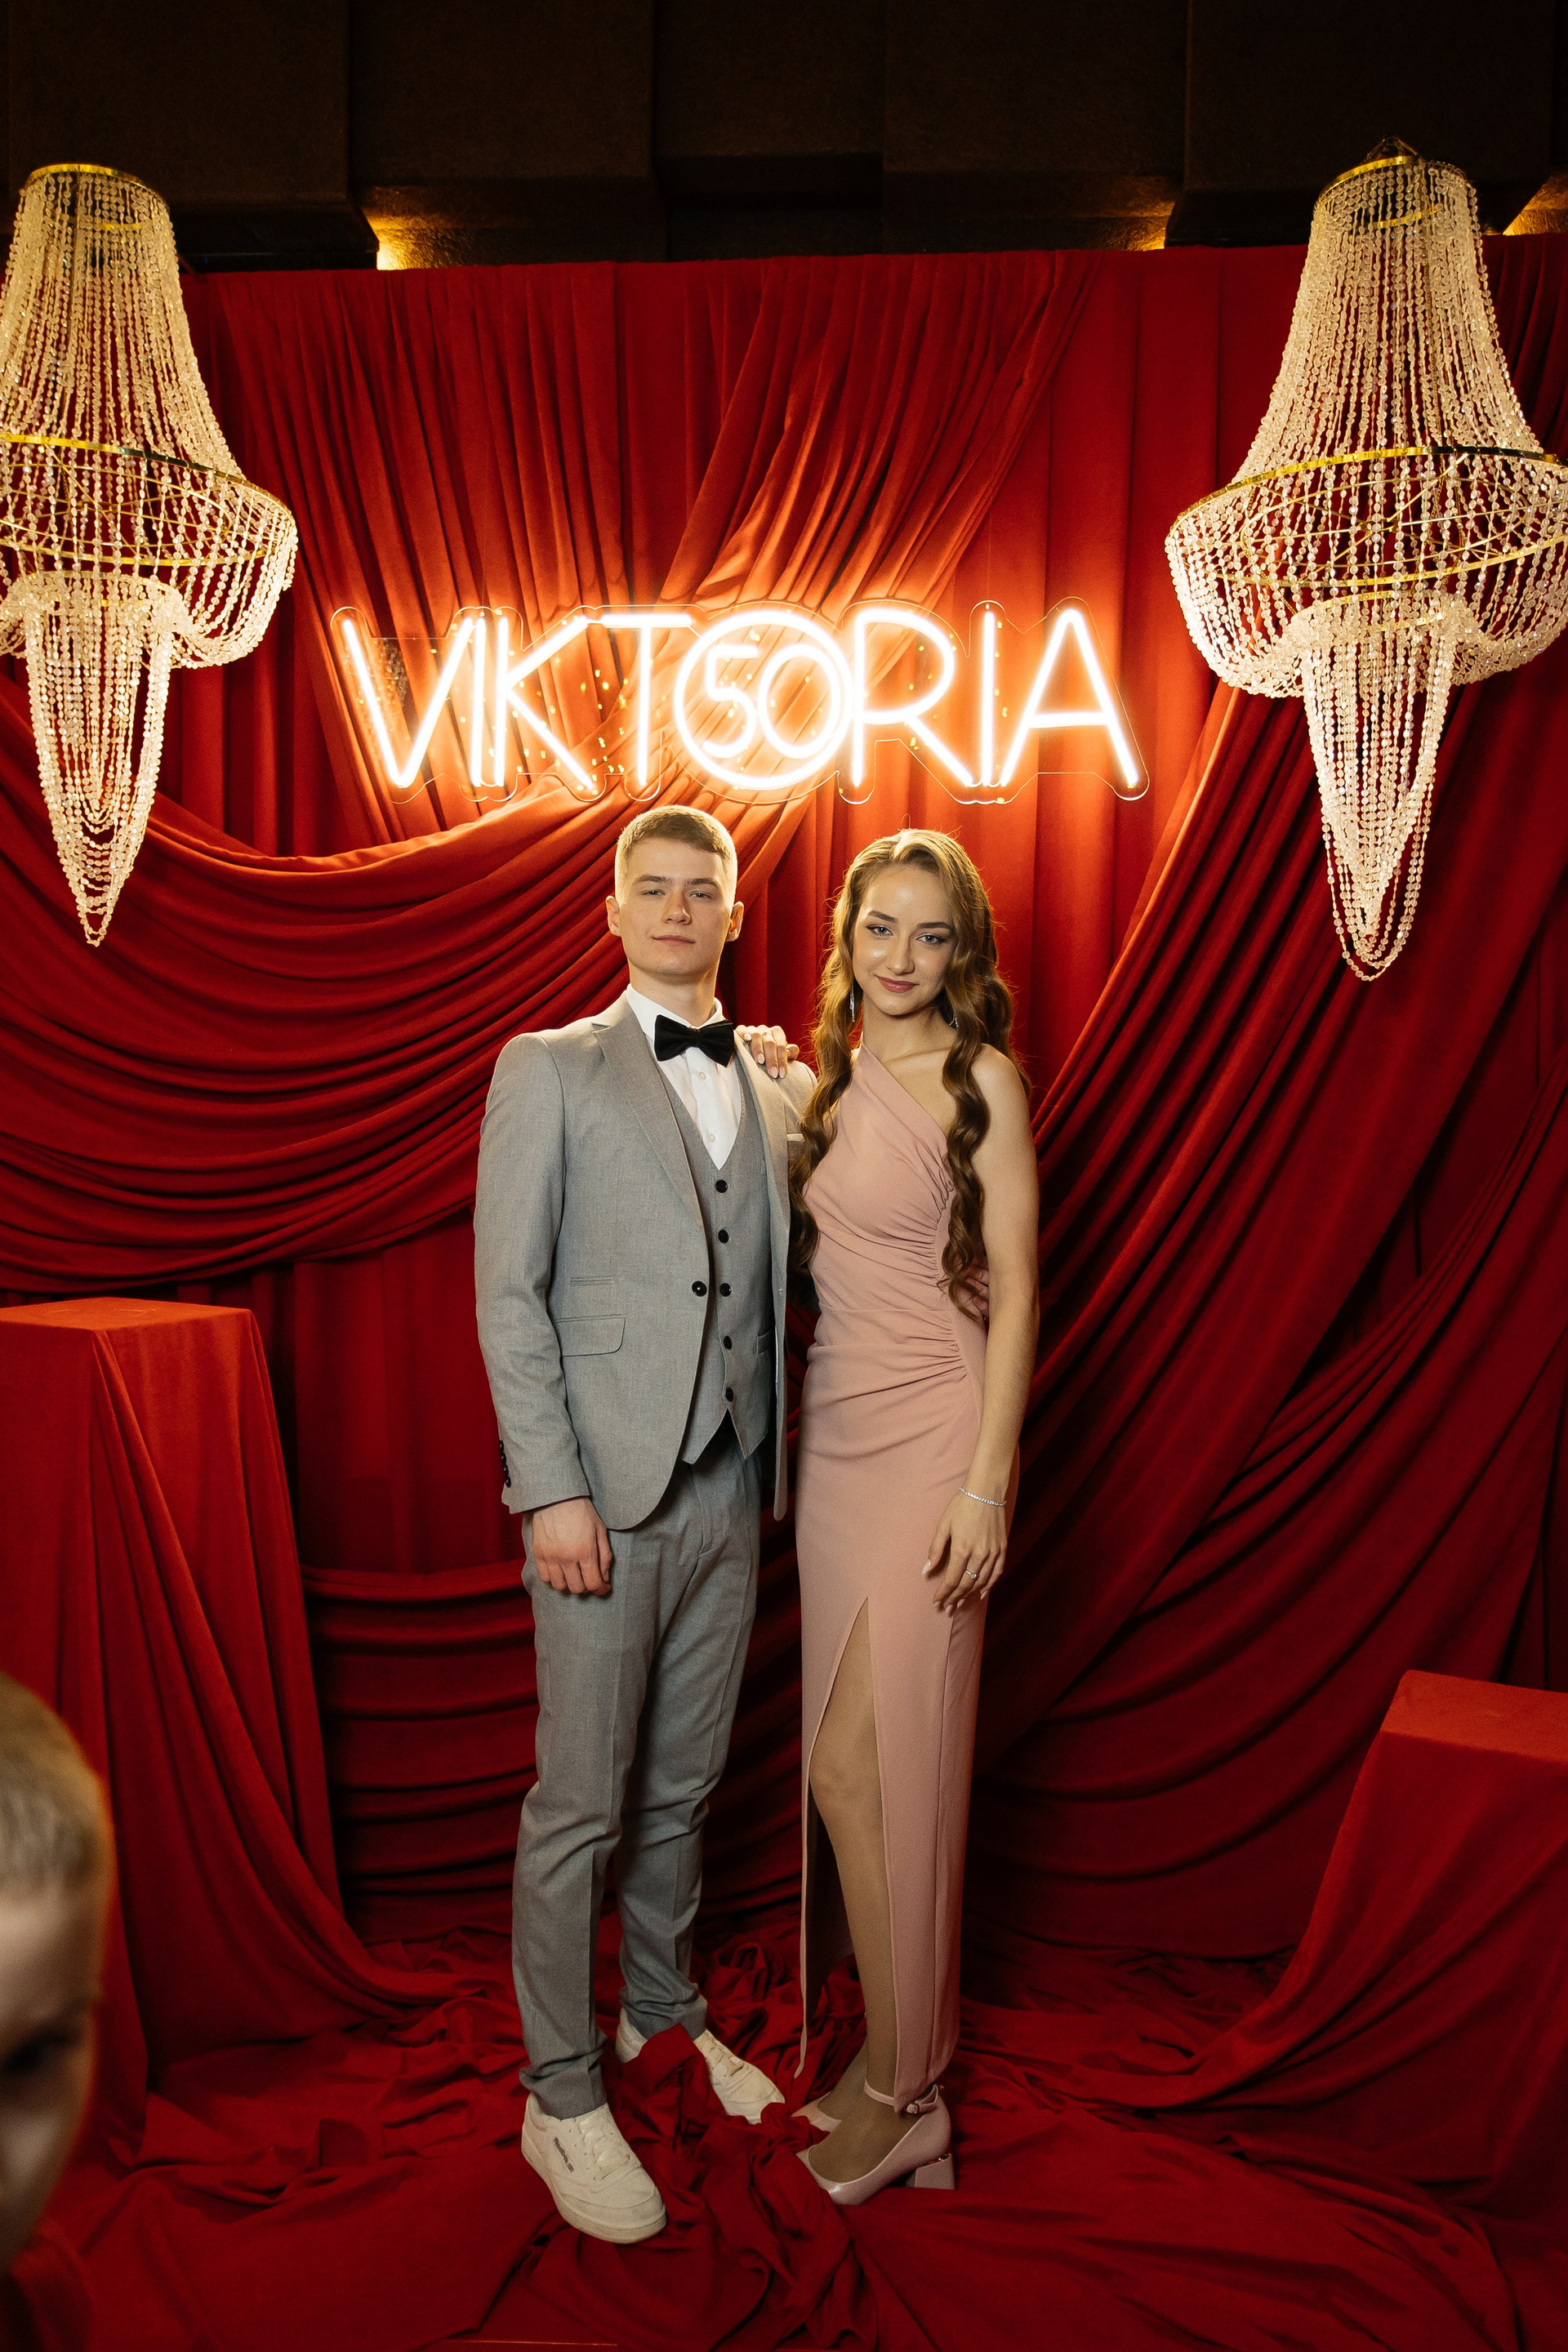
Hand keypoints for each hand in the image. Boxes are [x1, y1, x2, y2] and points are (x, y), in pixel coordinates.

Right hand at [528, 1497, 612, 1594]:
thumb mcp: (600, 1530)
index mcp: (585, 1551)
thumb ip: (604, 1556)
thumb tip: (604, 1578)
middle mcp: (567, 1557)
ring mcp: (550, 1556)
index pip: (593, 1583)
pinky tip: (560, 1570)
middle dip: (587, 1587)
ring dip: (569, 1584)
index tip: (603, 1587)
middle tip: (589, 1578)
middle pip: (577, 1588)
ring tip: (574, 1575)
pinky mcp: (538, 1553)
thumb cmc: (581, 1511)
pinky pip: (544, 1577)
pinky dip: (553, 1578)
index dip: (601, 1589)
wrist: (556, 1497)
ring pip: (559, 1586)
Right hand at [734, 1022, 798, 1078]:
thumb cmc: (770, 1056)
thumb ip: (790, 1053)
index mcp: (777, 1033)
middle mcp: (765, 1030)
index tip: (782, 1074)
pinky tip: (747, 1039)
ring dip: (758, 1048)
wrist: (752, 1053)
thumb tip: (788, 1053)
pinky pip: (742, 1029)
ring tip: (760, 1061)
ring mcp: (753, 1029)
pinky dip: (744, 1033)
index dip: (782, 1060)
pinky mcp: (740, 1030)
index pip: (781, 1046)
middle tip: (772, 1073)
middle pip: (770, 1043)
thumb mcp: (782, 1056)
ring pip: (757, 1036)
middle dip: (772, 1059)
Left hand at [921, 1489, 1006, 1612]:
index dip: (943, 1593)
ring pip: (981, 1582)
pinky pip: (996, 1573)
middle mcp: (979, 1554)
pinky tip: (981, 1593)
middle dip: (955, 1598)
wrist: (986, 1491)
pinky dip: (989, 1585)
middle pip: (966, 1584)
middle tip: (946, 1608)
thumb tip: (926, 1571)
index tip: (937, 1602)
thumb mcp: (943, 1525)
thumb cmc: (962, 1505)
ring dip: (969, 1595)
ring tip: (960, 1604)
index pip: (951, 1579)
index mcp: (962, 1548)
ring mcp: (993, 1552)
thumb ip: (935, 1550)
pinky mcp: (1002, 1548)